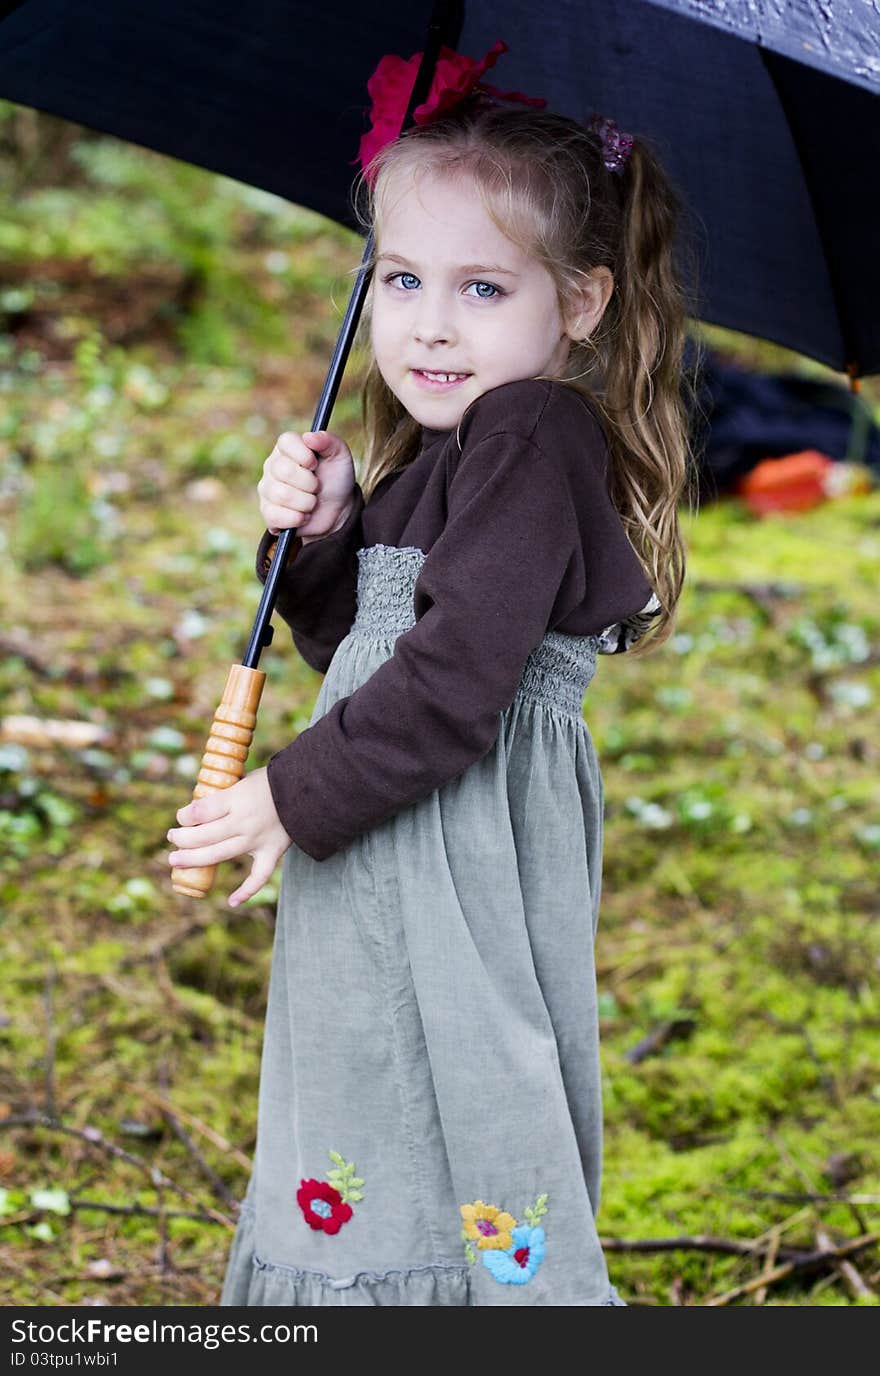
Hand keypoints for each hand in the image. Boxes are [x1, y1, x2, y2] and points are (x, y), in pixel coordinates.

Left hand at [166, 767, 291, 906]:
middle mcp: (244, 821)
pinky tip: (231, 902)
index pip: (201, 811)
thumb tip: (198, 808)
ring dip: (194, 859)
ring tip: (175, 860)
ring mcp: (257, 840)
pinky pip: (258, 877)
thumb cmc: (272, 781)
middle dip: (182, 838)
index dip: (185, 815)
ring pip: (220, 854)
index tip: (182, 816)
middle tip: (172, 838)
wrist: (310, 789)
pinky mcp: (272, 853)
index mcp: (237, 798)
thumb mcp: (244, 779)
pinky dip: (246, 891)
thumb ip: (223, 795)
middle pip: (204, 835)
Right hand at [257, 430, 354, 540]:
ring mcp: (267, 490)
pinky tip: (303, 516)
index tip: (315, 464)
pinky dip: (296, 519)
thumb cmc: (335, 479)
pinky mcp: (267, 512)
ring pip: (281, 495)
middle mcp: (272, 466)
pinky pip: (276, 516)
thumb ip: (329, 441)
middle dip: (310, 484)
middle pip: (284, 471)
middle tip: (317, 487)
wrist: (336, 510)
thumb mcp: (340, 457)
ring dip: (306, 503)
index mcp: (288, 448)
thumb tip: (310, 437)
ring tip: (312, 503)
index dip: (304, 455)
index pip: (285, 442)